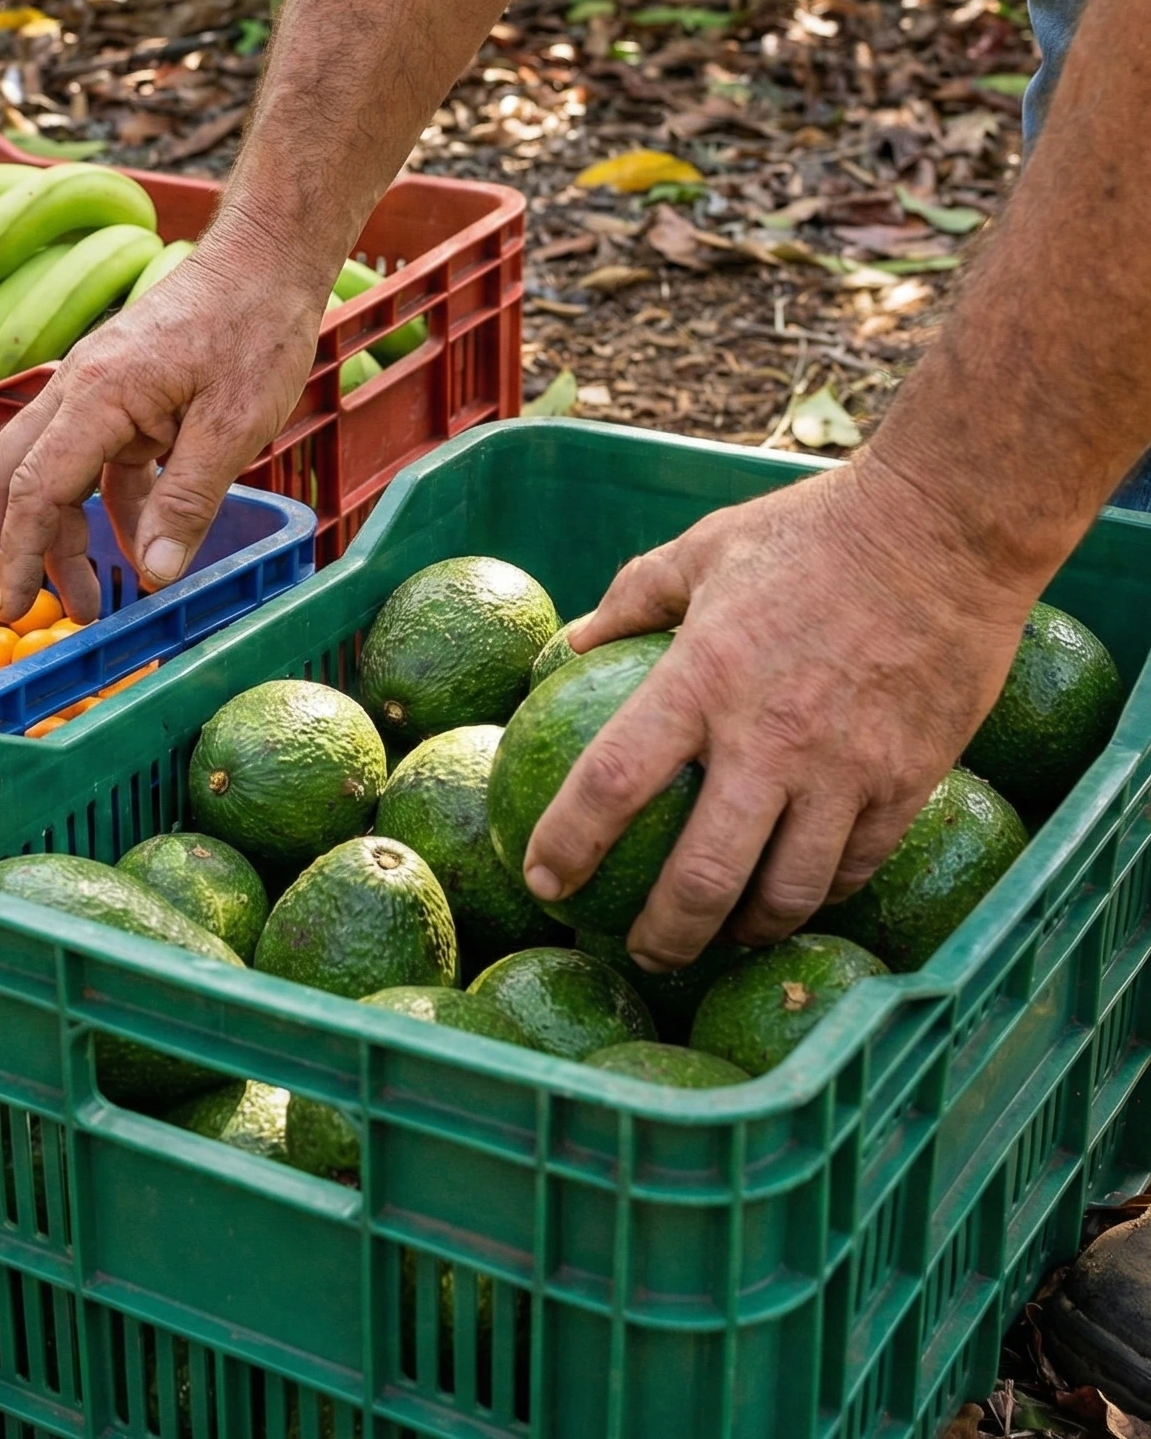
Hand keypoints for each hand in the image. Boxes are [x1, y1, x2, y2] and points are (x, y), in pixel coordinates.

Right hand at [0, 234, 325, 624]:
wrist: (265, 259)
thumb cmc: (255, 329)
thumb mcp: (234, 426)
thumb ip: (187, 503)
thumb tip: (151, 578)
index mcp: (96, 395)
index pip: (33, 488)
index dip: (19, 555)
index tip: (13, 610)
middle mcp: (77, 390)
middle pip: (6, 476)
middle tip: (2, 611)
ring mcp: (92, 391)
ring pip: (44, 472)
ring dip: (52, 537)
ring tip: (81, 600)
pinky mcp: (117, 396)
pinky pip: (91, 463)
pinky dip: (98, 508)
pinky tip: (128, 546)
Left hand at [525, 455, 1041, 970]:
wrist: (944, 532)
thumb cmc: (811, 533)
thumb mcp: (703, 550)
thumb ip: (632, 599)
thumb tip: (569, 644)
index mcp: (701, 679)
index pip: (611, 782)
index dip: (567, 844)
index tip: (541, 882)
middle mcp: (768, 739)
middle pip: (702, 878)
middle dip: (662, 936)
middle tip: (639, 952)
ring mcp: (844, 770)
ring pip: (787, 894)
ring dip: (744, 934)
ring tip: (719, 942)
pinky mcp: (907, 783)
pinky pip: (856, 867)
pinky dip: (820, 896)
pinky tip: (796, 898)